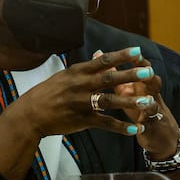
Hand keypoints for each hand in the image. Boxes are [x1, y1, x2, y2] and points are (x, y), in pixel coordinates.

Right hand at [10, 46, 155, 138]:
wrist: (31, 113)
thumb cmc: (49, 92)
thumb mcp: (66, 75)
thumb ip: (87, 69)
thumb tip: (103, 58)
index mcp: (78, 72)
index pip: (103, 61)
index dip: (121, 55)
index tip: (138, 51)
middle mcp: (81, 85)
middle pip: (109, 79)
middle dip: (130, 75)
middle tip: (148, 72)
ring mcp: (82, 103)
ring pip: (109, 101)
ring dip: (129, 101)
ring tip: (147, 101)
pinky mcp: (82, 120)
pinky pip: (105, 123)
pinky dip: (121, 127)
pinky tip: (135, 128)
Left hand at [93, 50, 179, 158]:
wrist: (158, 133)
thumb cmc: (137, 106)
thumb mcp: (126, 90)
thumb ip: (114, 74)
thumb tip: (99, 56)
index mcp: (142, 83)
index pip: (143, 68)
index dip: (139, 60)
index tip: (134, 51)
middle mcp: (150, 94)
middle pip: (153, 82)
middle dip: (149, 77)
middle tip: (147, 71)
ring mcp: (153, 110)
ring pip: (154, 103)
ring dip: (150, 101)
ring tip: (147, 99)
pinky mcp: (150, 127)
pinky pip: (147, 126)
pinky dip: (142, 127)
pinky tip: (138, 127)